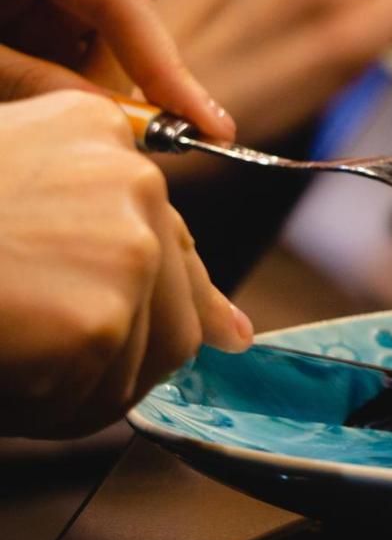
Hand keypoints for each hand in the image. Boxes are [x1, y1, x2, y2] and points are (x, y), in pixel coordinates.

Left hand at [0, 0, 231, 137]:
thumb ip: (22, 77)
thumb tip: (110, 121)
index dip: (163, 65)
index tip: (204, 124)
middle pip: (105, 15)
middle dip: (106, 85)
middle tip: (105, 144)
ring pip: (77, 32)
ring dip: (65, 84)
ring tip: (26, 106)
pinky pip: (44, 34)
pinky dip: (40, 73)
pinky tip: (15, 88)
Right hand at [0, 91, 251, 437]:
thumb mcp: (6, 177)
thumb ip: (85, 219)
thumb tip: (221, 323)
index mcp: (96, 128)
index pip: (165, 223)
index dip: (180, 289)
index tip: (222, 330)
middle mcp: (132, 175)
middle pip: (176, 291)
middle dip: (124, 341)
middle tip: (43, 355)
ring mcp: (127, 242)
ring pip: (154, 348)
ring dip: (87, 380)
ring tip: (11, 358)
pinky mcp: (106, 314)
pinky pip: (108, 395)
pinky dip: (59, 410)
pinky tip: (10, 379)